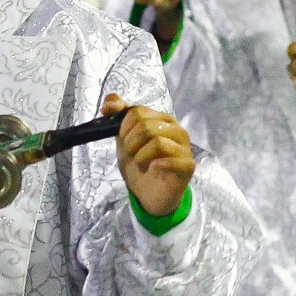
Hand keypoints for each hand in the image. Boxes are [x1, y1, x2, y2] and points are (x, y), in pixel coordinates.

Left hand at [104, 93, 193, 219]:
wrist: (148, 193)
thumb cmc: (139, 163)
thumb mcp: (123, 138)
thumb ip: (117, 116)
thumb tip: (109, 102)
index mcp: (162, 119)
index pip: (138, 111)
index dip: (124, 127)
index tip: (122, 139)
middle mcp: (176, 129)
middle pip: (147, 126)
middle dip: (130, 142)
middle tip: (131, 154)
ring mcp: (184, 147)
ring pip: (157, 142)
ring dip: (140, 156)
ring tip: (140, 163)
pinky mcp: (187, 165)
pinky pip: (169, 159)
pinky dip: (154, 165)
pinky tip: (152, 169)